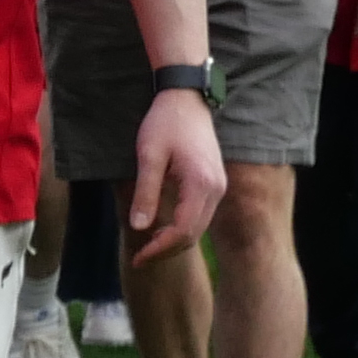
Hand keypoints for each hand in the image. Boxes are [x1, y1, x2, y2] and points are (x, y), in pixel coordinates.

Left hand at [124, 89, 227, 266]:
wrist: (186, 98)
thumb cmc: (165, 122)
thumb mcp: (148, 155)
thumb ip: (145, 192)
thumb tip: (139, 227)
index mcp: (201, 184)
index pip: (184, 231)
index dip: (160, 248)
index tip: (139, 257)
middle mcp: (216, 189)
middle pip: (193, 234)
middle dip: (166, 249)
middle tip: (140, 258)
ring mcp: (218, 186)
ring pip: (198, 227)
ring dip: (175, 240)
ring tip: (148, 247)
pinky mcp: (214, 183)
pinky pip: (200, 214)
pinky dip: (183, 227)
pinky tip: (162, 228)